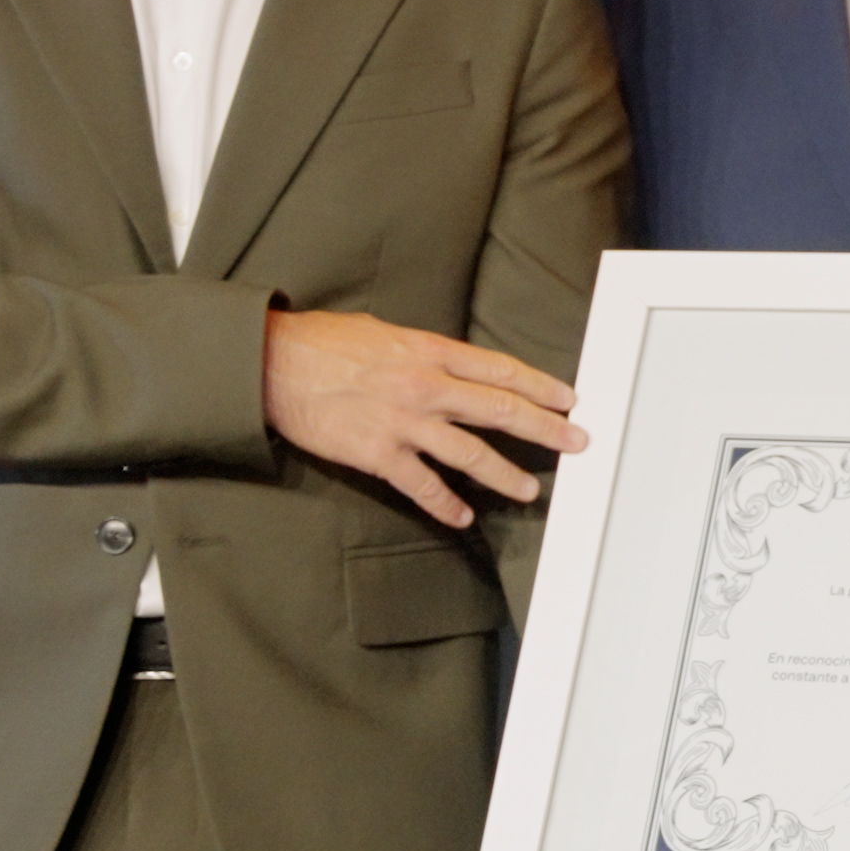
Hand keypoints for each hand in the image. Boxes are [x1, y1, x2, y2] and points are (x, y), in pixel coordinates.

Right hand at [261, 309, 583, 527]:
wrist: (272, 364)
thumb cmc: (325, 343)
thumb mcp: (386, 333)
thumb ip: (426, 352)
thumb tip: (455, 366)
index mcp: (430, 352)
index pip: (500, 370)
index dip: (539, 386)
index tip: (568, 398)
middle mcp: (425, 386)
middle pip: (499, 409)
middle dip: (545, 428)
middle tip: (577, 442)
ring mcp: (403, 422)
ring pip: (470, 453)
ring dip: (505, 474)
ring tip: (530, 489)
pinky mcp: (377, 453)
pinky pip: (422, 486)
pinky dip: (445, 504)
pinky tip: (464, 517)